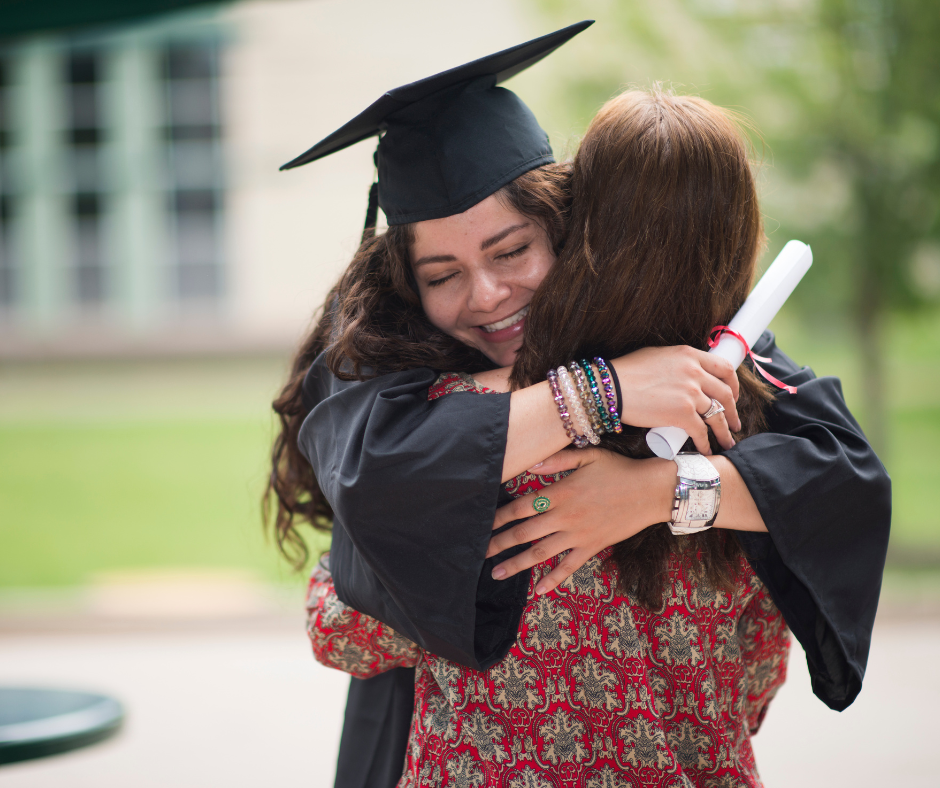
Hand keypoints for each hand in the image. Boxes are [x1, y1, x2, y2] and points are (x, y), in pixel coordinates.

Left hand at [487, 447, 674, 595]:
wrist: (652, 490)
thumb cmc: (619, 470)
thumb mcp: (589, 456)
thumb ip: (558, 461)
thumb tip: (531, 465)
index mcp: (560, 492)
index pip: (520, 507)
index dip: (499, 517)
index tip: (482, 524)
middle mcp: (565, 516)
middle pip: (524, 533)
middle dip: (499, 543)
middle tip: (479, 553)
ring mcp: (578, 535)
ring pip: (541, 553)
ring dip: (517, 564)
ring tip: (497, 574)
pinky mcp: (592, 547)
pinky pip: (568, 567)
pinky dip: (553, 580)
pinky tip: (538, 591)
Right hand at [611, 346, 740, 453]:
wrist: (610, 388)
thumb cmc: (626, 372)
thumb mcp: (657, 356)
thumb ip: (678, 363)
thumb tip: (686, 373)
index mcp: (690, 355)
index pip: (724, 368)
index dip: (733, 385)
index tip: (732, 396)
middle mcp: (695, 372)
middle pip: (725, 394)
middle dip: (733, 412)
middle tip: (733, 423)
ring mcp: (690, 394)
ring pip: (717, 416)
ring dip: (724, 432)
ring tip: (727, 441)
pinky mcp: (682, 414)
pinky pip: (701, 432)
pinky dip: (706, 443)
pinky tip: (706, 449)